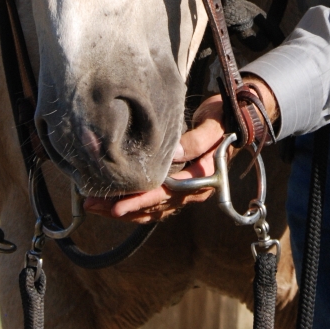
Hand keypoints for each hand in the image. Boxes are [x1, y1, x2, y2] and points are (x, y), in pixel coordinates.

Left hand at [84, 95, 225, 223]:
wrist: (237, 119)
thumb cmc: (224, 118)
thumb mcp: (213, 124)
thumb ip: (197, 139)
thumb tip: (175, 153)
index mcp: (204, 177)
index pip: (168, 194)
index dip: (142, 201)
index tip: (118, 207)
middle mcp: (194, 190)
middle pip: (154, 206)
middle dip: (122, 208)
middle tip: (93, 205)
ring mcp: (186, 191)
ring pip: (151, 209)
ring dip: (123, 210)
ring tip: (95, 205)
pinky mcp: (179, 187)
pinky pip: (154, 203)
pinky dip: (133, 205)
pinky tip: (113, 203)